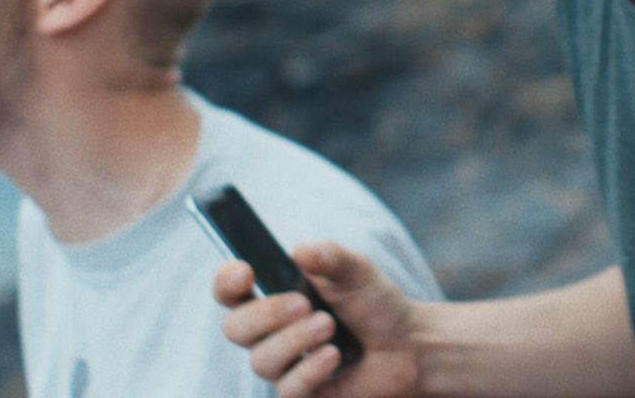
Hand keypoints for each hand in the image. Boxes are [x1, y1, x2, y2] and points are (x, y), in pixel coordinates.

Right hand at [216, 241, 422, 397]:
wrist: (407, 344)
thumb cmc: (374, 303)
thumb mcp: (357, 270)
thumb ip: (329, 257)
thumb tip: (301, 251)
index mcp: (274, 296)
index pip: (230, 291)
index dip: (226, 282)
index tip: (245, 272)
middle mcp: (270, 333)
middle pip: (235, 328)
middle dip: (266, 314)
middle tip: (304, 304)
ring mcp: (284, 366)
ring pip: (261, 361)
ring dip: (296, 340)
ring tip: (329, 326)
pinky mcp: (302, 394)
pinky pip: (288, 389)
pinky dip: (311, 369)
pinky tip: (334, 355)